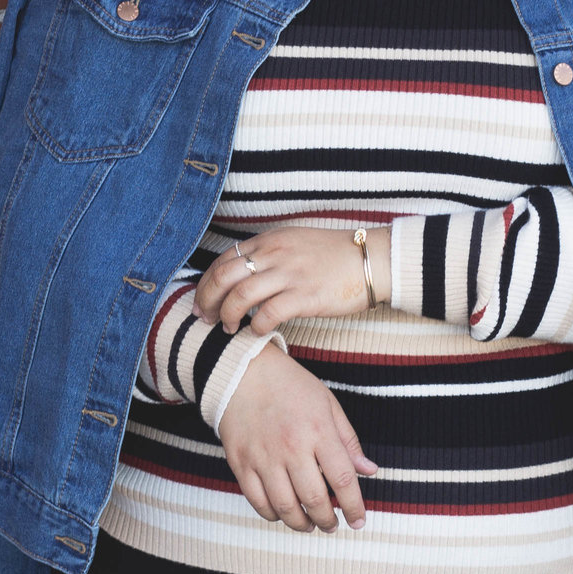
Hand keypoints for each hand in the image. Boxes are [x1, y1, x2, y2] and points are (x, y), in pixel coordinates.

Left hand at [195, 226, 375, 337]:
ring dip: (227, 317)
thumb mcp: (294, 243)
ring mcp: (289, 275)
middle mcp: (274, 254)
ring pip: (240, 296)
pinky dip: (255, 327)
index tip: (202, 302)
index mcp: (269, 240)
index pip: (223, 260)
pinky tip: (256, 333)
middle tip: (204, 319)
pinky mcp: (305, 296)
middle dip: (207, 301)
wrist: (371, 260)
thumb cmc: (334, 255)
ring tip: (227, 329)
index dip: (206, 284)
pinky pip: (268, 314)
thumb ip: (267, 255)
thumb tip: (241, 275)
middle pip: (223, 277)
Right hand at [213, 344, 378, 532]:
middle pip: (314, 499)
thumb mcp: (327, 404)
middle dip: (328, 521)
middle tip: (333, 526)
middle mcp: (291, 446)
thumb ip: (348, 441)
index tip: (358, 521)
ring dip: (301, 524)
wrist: (242, 372)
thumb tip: (369, 471)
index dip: (354, 506)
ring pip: (285, 507)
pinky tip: (282, 513)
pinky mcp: (241, 462)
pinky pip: (257, 500)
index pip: (342, 479)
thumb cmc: (290, 386)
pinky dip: (272, 514)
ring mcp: (263, 456)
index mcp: (318, 430)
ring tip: (310, 524)